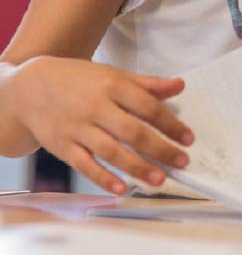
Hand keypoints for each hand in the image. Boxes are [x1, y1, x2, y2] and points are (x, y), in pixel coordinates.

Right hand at [11, 56, 193, 194]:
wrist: (33, 88)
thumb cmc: (81, 80)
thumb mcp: (114, 75)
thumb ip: (148, 84)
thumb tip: (180, 85)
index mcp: (113, 86)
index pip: (148, 107)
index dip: (170, 124)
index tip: (188, 138)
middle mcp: (96, 107)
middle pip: (132, 132)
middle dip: (160, 149)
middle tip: (182, 161)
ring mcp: (78, 128)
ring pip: (111, 151)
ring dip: (137, 167)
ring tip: (160, 178)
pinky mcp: (63, 146)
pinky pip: (85, 165)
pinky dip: (103, 178)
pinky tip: (122, 188)